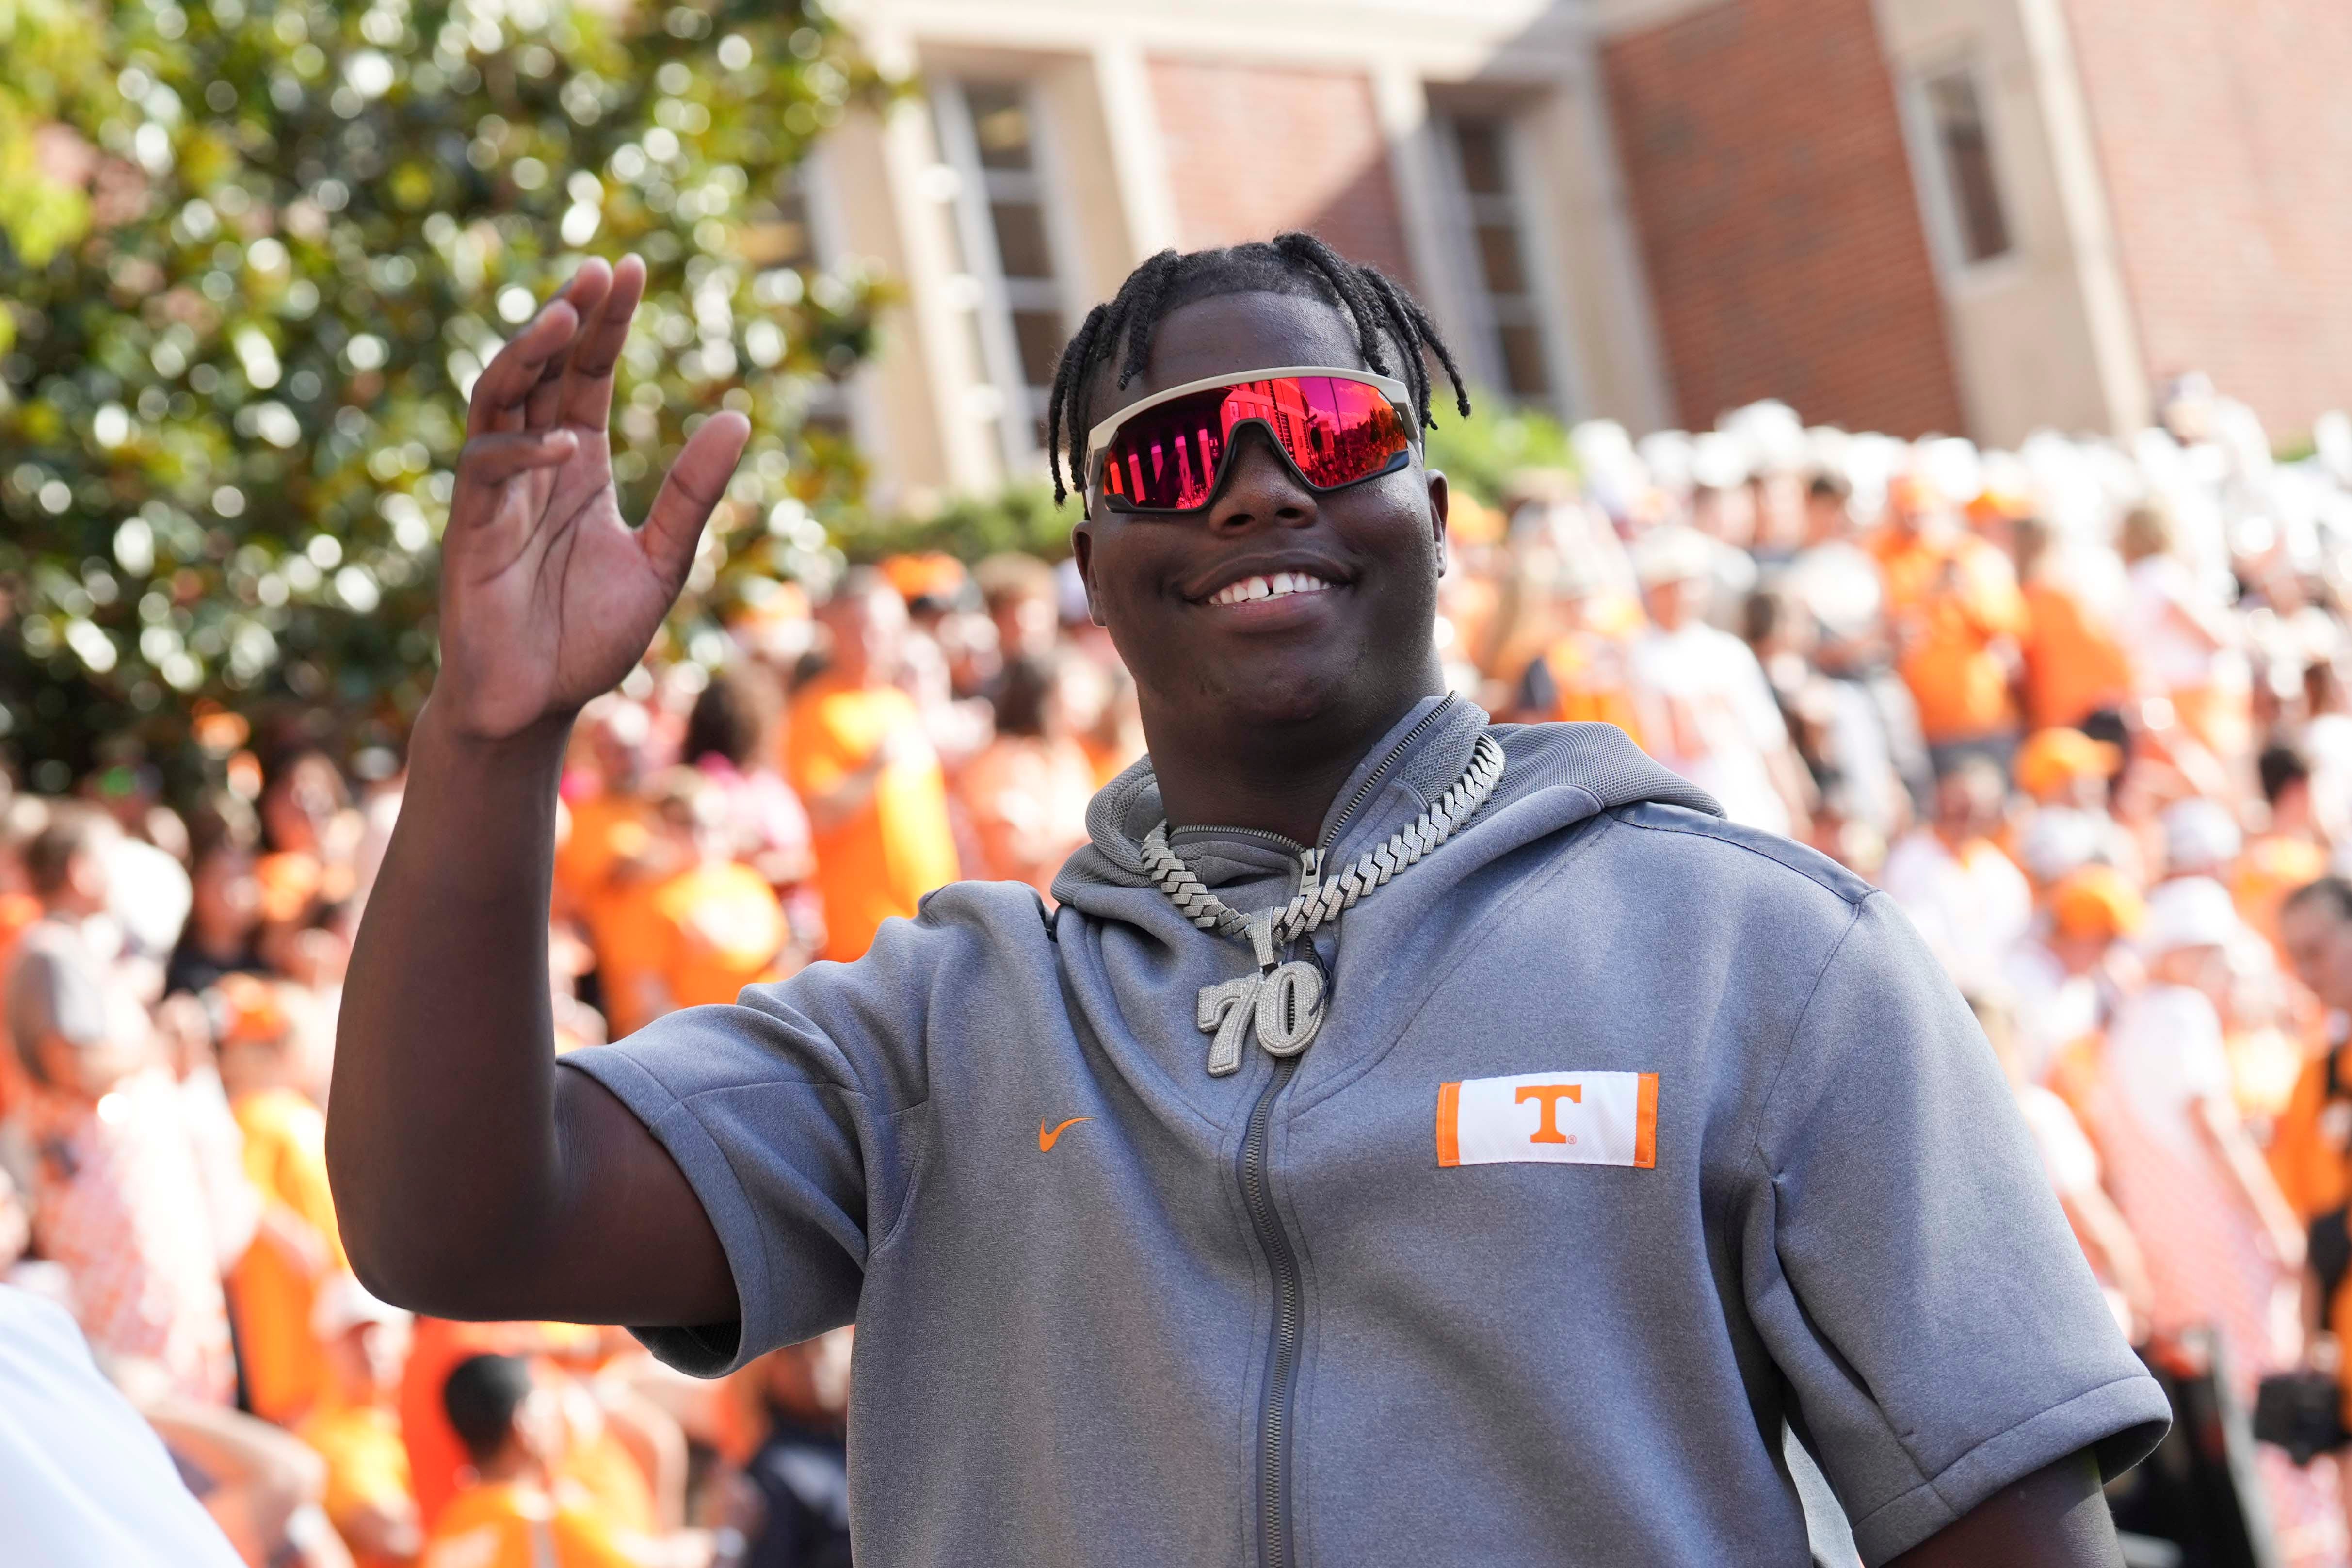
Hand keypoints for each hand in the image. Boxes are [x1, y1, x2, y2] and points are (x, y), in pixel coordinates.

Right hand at [435, 255, 751, 740]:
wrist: (536, 705)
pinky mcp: (471, 528)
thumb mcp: (662, 561)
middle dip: (568, 318)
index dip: (605, 324)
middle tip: (602, 271)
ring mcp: (497, 492)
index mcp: (578, 465)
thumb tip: (738, 418)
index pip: (587, 374)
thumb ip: (693, 494)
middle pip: (543, 370)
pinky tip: (565, 447)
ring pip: (499, 400)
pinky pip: (486, 470)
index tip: (629, 269)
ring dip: (528, 356)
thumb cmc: (589, 638)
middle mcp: (534, 466)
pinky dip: (523, 453)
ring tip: (565, 316)